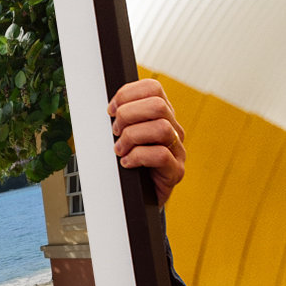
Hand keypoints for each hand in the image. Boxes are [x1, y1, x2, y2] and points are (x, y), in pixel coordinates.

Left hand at [108, 79, 185, 206]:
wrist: (137, 197)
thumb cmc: (128, 163)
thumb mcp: (122, 135)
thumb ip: (120, 119)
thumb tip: (108, 108)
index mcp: (161, 115)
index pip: (152, 88)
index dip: (127, 94)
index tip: (110, 110)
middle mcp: (173, 129)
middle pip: (158, 105)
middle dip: (128, 115)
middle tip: (115, 131)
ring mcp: (178, 150)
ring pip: (161, 128)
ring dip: (132, 137)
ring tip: (120, 150)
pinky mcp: (176, 171)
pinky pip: (161, 155)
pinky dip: (137, 157)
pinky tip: (127, 163)